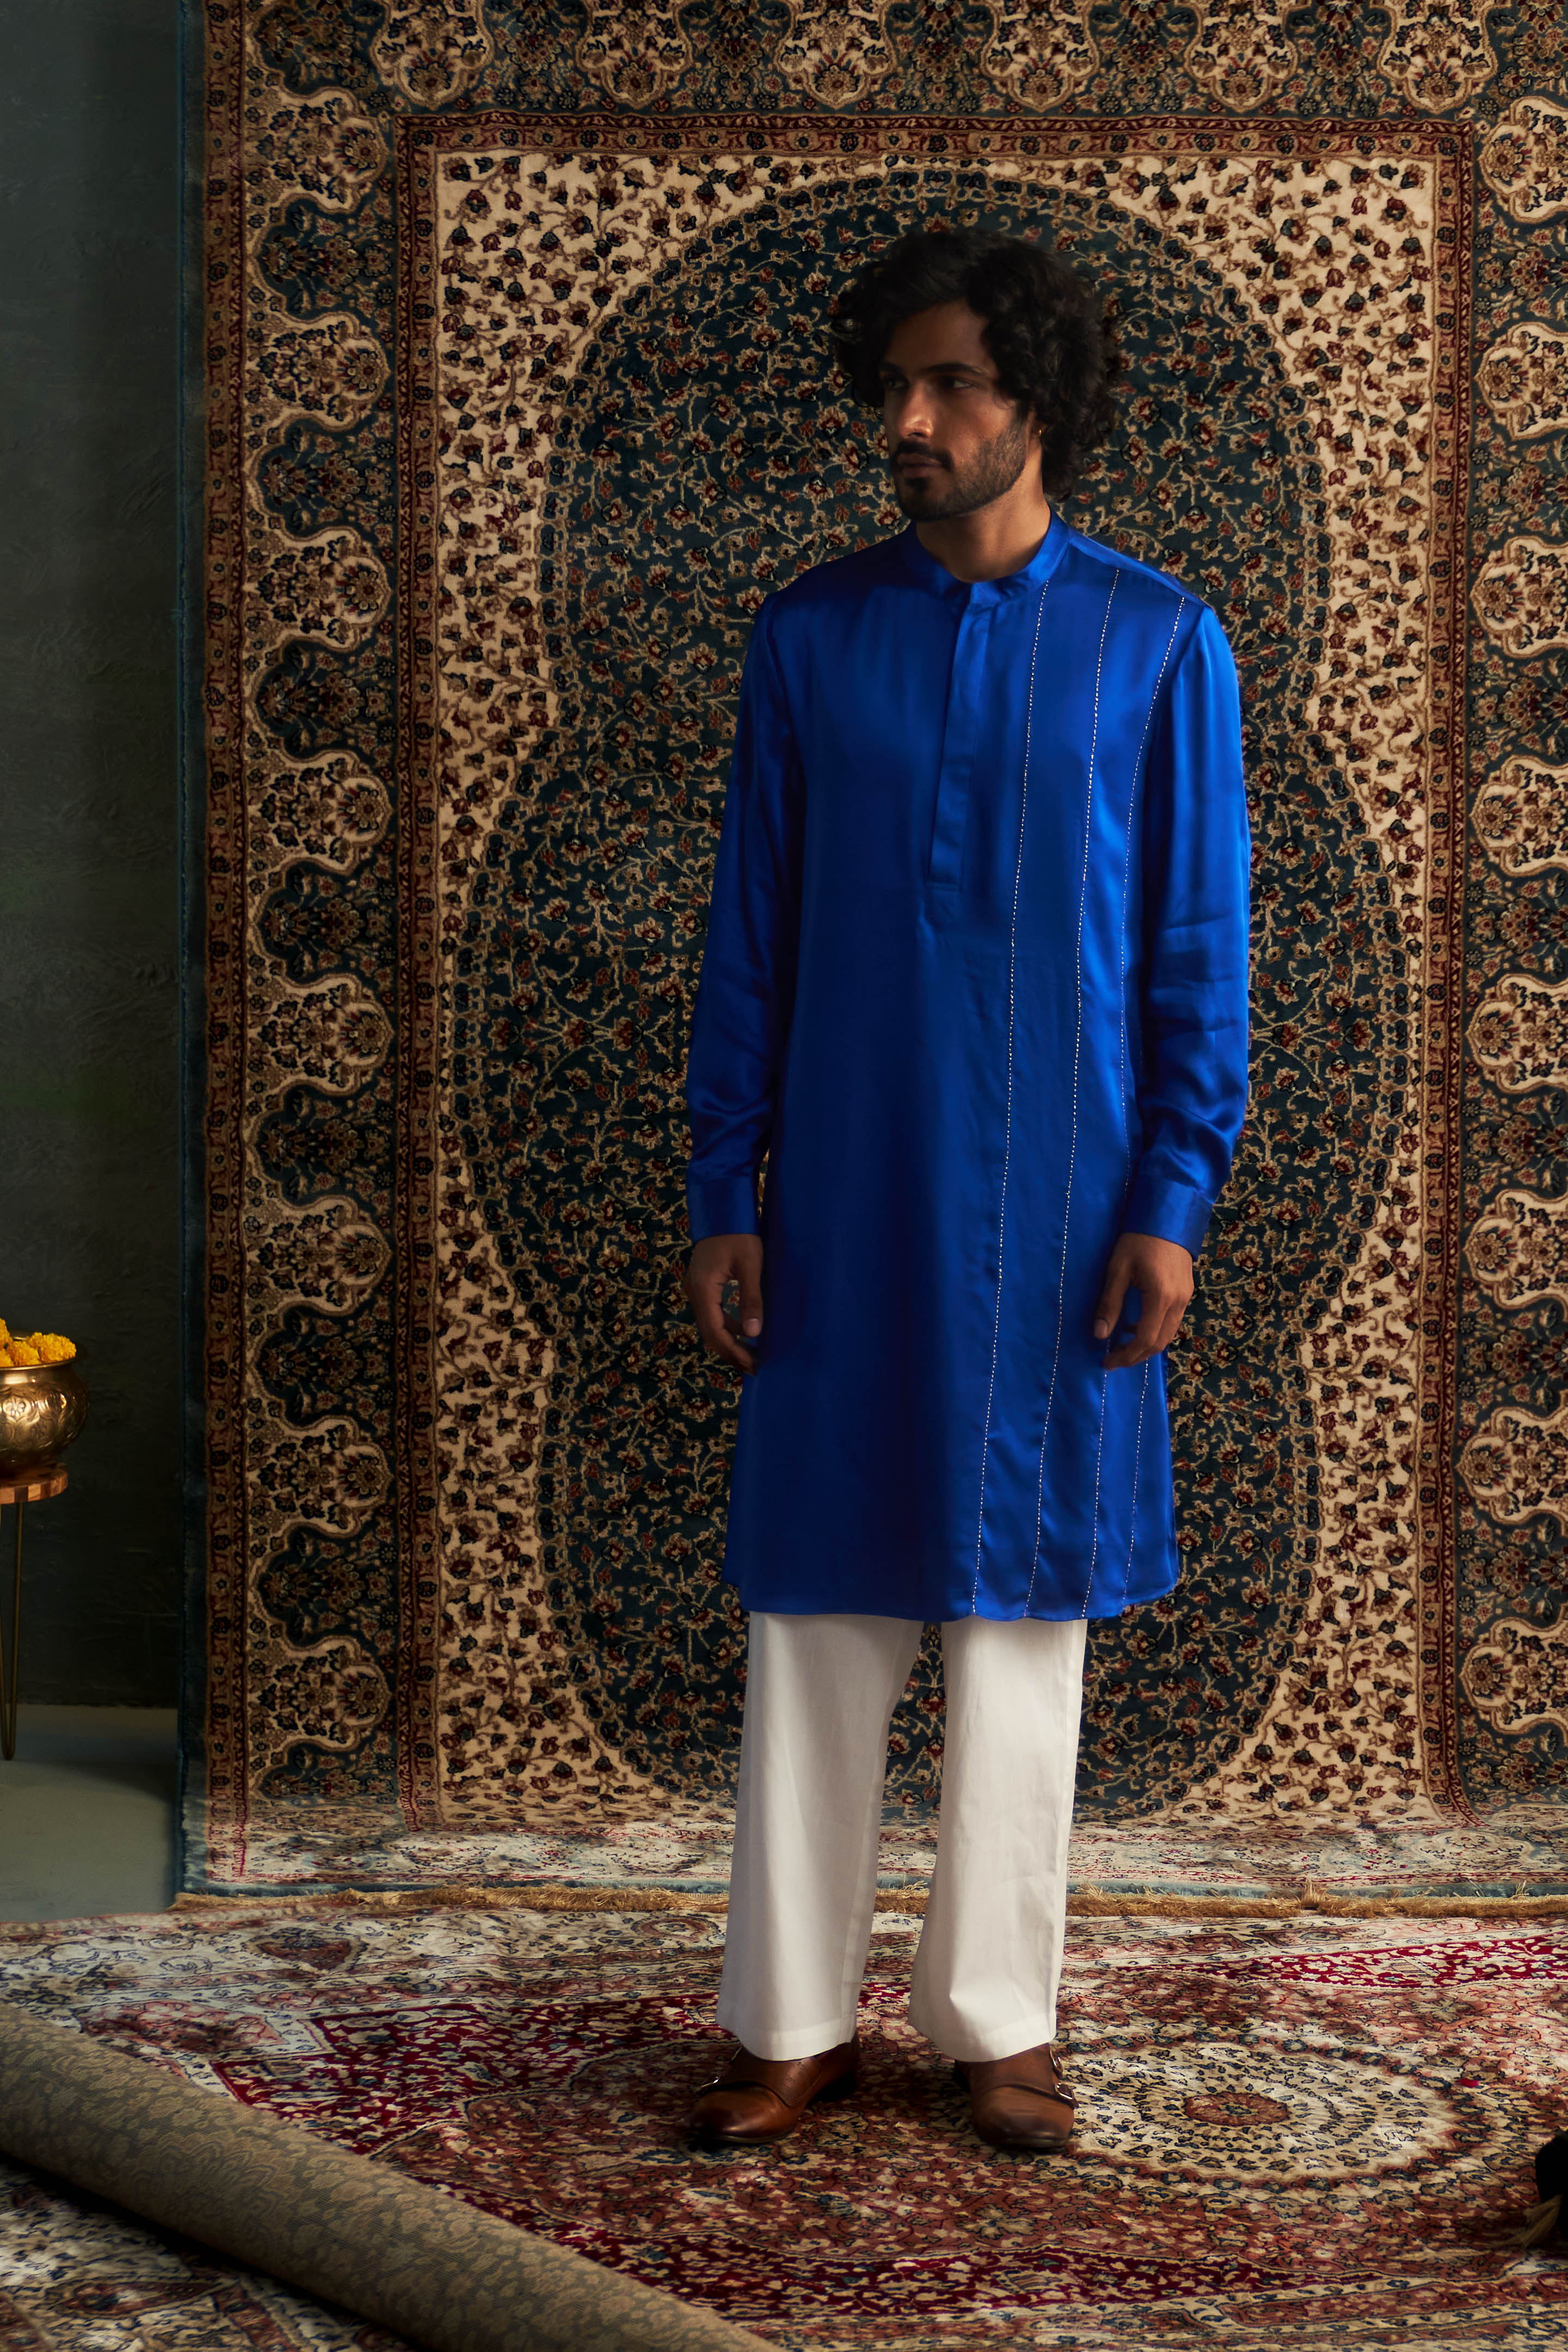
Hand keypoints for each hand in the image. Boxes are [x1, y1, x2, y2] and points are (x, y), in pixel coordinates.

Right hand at [683, 1232, 764, 1375]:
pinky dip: (726, 1325)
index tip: (753, 1365)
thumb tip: (753, 1334)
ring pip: (709, 1324)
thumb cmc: (739, 1233)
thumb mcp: (750, 1265)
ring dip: (728, 1340)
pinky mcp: (701, 1284)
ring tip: (751, 1352)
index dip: (733, 1352)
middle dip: (731, 1351)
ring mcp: (695, 1288)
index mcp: (703, 1289)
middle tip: (754, 1366)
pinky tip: (743, 1330)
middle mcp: (693, 1292)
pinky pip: (711, 1312)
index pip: (715, 1332)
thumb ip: (751, 1299)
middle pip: (709, 1332)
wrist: (723, 1207)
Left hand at [1092, 1232, 1192, 1369]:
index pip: (1146, 1340)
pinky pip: (1172, 1321)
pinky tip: (1137, 1324)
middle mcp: (1178, 1302)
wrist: (1167, 1217)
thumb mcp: (1118, 1270)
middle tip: (1113, 1358)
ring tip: (1122, 1344)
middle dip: (1136, 1355)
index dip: (1127, 1356)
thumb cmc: (1138, 1240)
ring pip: (1169, 1333)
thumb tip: (1100, 1334)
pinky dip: (1155, 1330)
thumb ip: (1110, 1303)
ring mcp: (1186, 1297)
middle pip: (1160, 1343)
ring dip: (1146, 1344)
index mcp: (1161, 1298)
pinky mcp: (1187, 1291)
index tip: (1107, 1362)